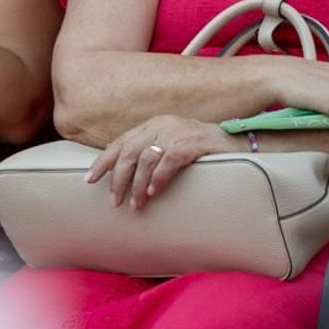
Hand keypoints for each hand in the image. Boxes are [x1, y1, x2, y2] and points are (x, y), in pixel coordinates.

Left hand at [85, 115, 242, 210]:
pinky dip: (157, 179)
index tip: (89, 179)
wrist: (238, 142)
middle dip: (117, 179)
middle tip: (113, 201)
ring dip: (137, 185)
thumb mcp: (174, 144)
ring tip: (135, 205)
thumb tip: (127, 173)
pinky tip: (153, 193)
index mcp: (155, 123)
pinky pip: (167, 163)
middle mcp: (162, 124)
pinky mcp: (190, 143)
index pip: (121, 142)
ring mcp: (176, 132)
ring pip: (145, 159)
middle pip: (128, 151)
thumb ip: (153, 151)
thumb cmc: (204, 149)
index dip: (104, 161)